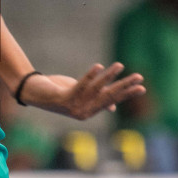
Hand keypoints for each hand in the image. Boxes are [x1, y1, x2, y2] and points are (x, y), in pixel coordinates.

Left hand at [19, 63, 143, 119]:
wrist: (35, 94)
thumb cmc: (59, 93)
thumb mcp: (79, 97)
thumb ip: (95, 100)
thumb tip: (113, 106)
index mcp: (90, 111)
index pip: (112, 100)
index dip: (127, 93)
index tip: (141, 87)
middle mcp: (84, 112)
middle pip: (108, 96)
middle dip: (125, 86)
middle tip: (139, 78)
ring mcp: (74, 107)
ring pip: (96, 90)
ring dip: (109, 76)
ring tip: (119, 65)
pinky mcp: (64, 99)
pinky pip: (79, 86)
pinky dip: (90, 76)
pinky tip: (98, 66)